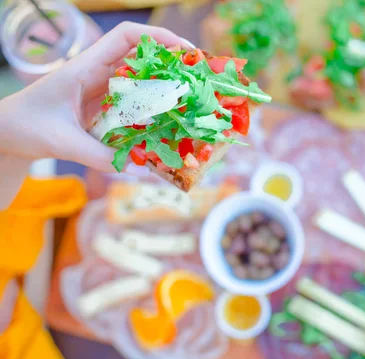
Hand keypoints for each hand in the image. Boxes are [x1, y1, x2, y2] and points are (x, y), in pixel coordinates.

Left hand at [0, 22, 193, 172]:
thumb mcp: (61, 142)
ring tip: (191, 104)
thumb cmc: (25, 127)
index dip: (158, 38)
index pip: (126, 37)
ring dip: (166, 90)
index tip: (185, 52)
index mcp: (85, 68)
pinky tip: (166, 127)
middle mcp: (97, 75)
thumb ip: (98, 155)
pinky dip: (153, 114)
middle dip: (172, 65)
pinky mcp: (104, 110)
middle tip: (199, 81)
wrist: (6, 135)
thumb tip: (136, 169)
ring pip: (141, 82)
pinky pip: (134, 106)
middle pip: (142, 58)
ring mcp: (102, 93)